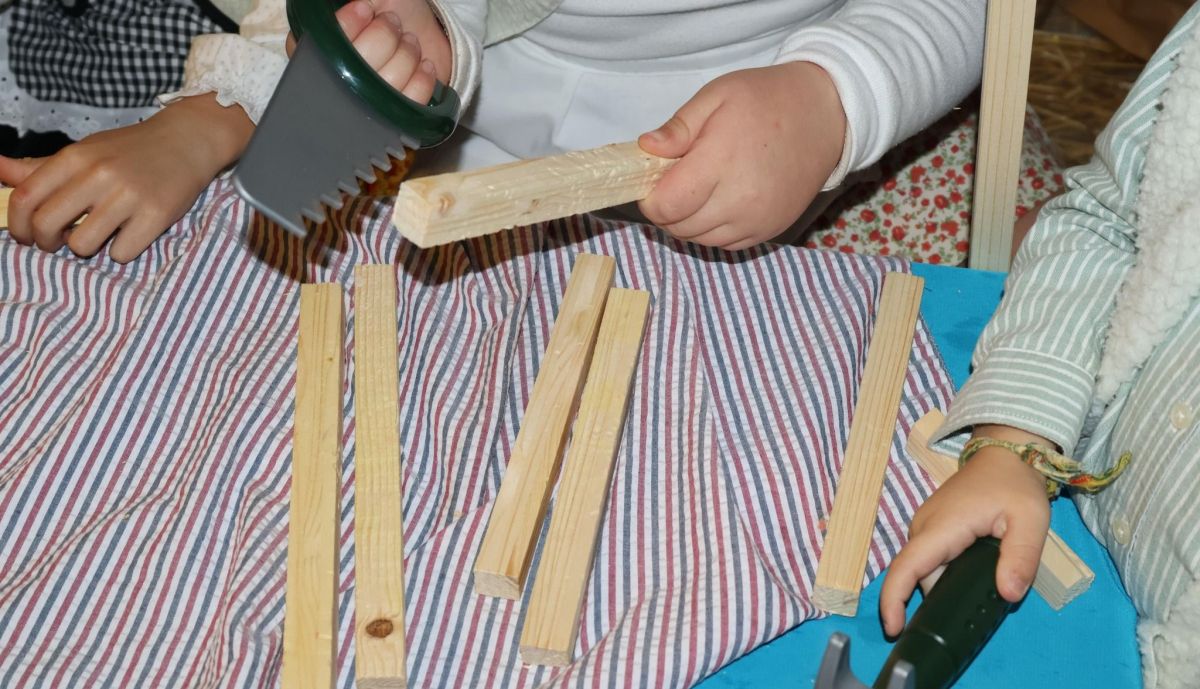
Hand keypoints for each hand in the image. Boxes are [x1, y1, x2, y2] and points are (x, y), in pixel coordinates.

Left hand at [1, 95, 251, 262]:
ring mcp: (129, 196)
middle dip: (46, 242)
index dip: (18, 224)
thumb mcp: (85, 151)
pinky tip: (130, 233)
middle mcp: (99, 174)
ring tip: (100, 234)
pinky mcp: (157, 215)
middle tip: (58, 242)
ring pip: (83, 245)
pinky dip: (122, 250)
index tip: (26, 235)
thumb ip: (40, 168)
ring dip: (86, 247)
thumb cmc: (131, 150)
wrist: (187, 141)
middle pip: (47, 225)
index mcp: (76, 157)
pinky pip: (121, 253)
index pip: (26, 197)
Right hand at [291, 0, 451, 103]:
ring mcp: (367, 104)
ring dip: (406, 55)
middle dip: (384, 37)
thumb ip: (359, 2)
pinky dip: (422, 78)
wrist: (421, 28)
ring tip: (409, 42)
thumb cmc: (389, 8)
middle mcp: (335, 81)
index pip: (326, 48)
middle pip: (358, 68)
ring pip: (387, 83)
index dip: (349, 26)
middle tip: (393, 23)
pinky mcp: (396, 116)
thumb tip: (360, 6)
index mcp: (316, 50)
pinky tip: (423, 65)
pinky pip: (410, 100)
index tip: (366, 10)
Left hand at [637, 61, 846, 250]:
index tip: (654, 181)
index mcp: (720, 162)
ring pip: (699, 240)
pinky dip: (713, 229)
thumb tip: (645, 148)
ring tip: (699, 190)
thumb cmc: (767, 99)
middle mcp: (739, 200)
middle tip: (677, 181)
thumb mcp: (717, 95)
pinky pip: (725, 244)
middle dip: (667, 209)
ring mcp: (757, 220)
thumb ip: (679, 127)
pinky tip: (720, 202)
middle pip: (679, 227)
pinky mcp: (770, 230)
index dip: (650, 198)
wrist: (825, 115)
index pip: (666, 205)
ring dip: (688, 221)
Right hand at [879, 425, 1052, 636]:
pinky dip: (944, 576)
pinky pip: (931, 559)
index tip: (894, 628)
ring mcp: (926, 526)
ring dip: (942, 588)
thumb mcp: (1030, 521)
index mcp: (941, 527)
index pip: (907, 567)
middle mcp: (924, 527)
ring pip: (924, 568)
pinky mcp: (933, 527)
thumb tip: (1008, 595)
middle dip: (932, 601)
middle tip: (963, 620)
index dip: (894, 599)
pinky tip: (967, 582)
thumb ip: (1021, 558)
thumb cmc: (1015, 484)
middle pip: (916, 574)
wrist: (1006, 452)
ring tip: (973, 599)